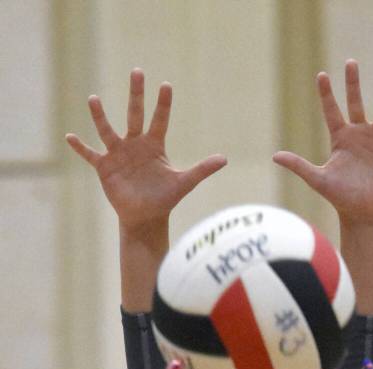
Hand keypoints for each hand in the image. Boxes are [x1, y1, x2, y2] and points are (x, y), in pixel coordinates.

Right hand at [65, 68, 225, 235]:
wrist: (145, 216)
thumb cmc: (165, 198)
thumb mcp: (184, 183)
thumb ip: (202, 169)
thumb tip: (224, 159)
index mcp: (154, 146)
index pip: (160, 120)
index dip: (163, 104)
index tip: (166, 85)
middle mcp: (135, 144)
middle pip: (135, 114)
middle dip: (136, 94)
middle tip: (137, 71)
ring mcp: (118, 154)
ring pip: (107, 130)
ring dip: (100, 116)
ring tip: (94, 99)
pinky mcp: (104, 167)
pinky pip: (90, 154)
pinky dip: (80, 147)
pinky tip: (70, 137)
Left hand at [273, 61, 372, 226]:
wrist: (363, 213)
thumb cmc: (340, 197)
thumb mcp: (319, 179)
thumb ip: (299, 165)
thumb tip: (275, 156)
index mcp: (340, 138)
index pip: (331, 110)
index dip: (326, 94)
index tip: (322, 75)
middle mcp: (359, 135)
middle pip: (356, 102)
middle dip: (353, 83)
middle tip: (351, 62)